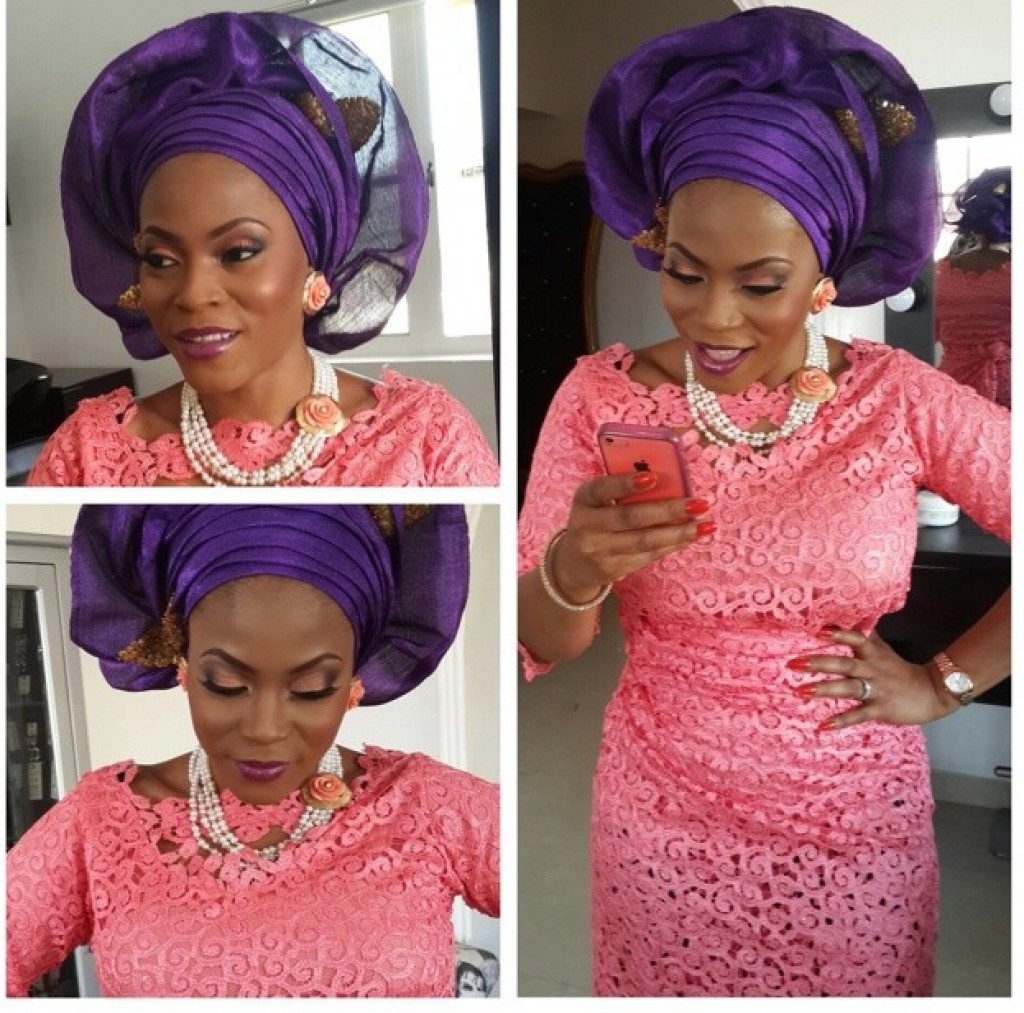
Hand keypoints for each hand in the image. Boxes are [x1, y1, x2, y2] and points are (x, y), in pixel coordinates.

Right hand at [550, 471, 714, 601]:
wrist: (574, 561)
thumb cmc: (597, 519)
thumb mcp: (599, 501)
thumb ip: (624, 491)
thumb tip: (671, 483)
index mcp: (584, 499)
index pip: (602, 488)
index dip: (626, 484)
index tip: (653, 478)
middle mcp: (587, 526)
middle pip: (631, 517)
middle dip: (668, 510)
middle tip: (698, 504)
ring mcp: (598, 551)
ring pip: (644, 542)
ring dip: (678, 533)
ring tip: (704, 525)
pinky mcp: (611, 570)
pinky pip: (647, 557)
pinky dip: (672, 546)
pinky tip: (689, 537)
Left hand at [789, 627, 958, 729]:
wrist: (933, 692)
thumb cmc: (899, 669)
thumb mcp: (882, 649)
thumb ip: (864, 634)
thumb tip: (848, 615)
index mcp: (872, 654)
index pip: (856, 640)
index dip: (839, 635)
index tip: (820, 631)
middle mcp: (872, 670)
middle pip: (844, 664)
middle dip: (818, 663)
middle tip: (793, 663)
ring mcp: (876, 690)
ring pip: (848, 688)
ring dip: (824, 689)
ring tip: (801, 691)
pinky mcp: (881, 709)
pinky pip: (858, 715)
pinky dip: (841, 720)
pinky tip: (823, 725)